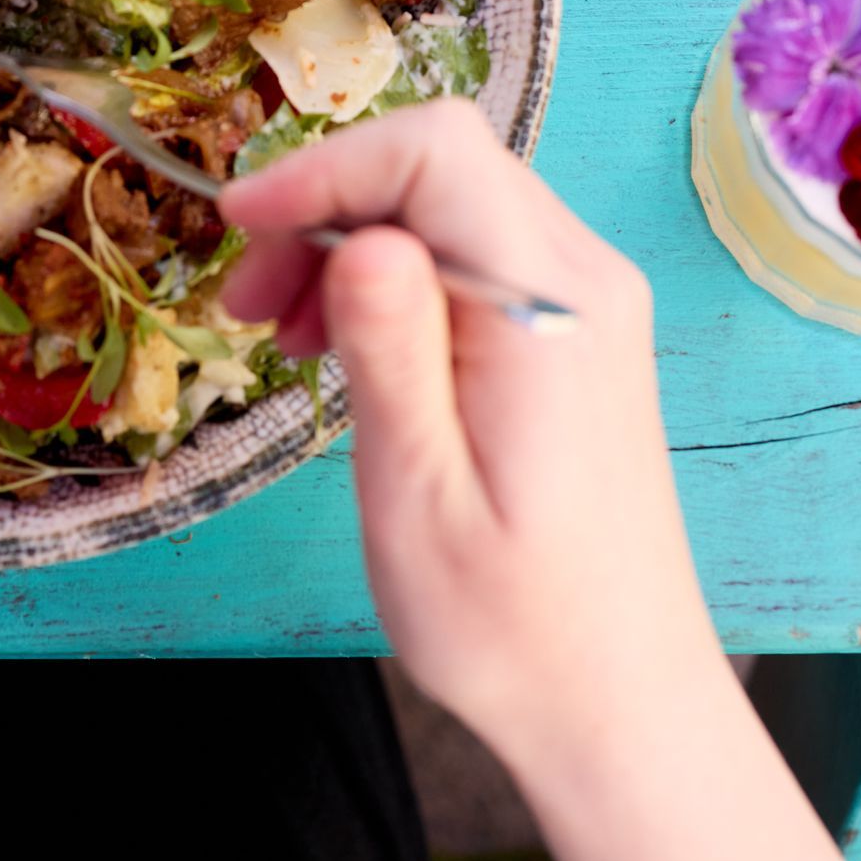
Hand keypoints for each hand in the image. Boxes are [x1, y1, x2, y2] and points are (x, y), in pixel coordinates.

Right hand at [220, 97, 715, 768]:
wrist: (622, 707)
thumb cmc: (513, 627)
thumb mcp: (420, 500)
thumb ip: (393, 353)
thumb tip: (356, 235)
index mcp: (550, 307)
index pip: (434, 153)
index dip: (325, 166)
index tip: (238, 225)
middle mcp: (584, 278)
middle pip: (440, 162)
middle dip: (327, 202)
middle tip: (249, 302)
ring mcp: (587, 301)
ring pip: (450, 199)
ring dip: (352, 238)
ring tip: (282, 333)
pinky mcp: (575, 332)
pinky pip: (472, 249)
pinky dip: (394, 272)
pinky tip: (347, 343)